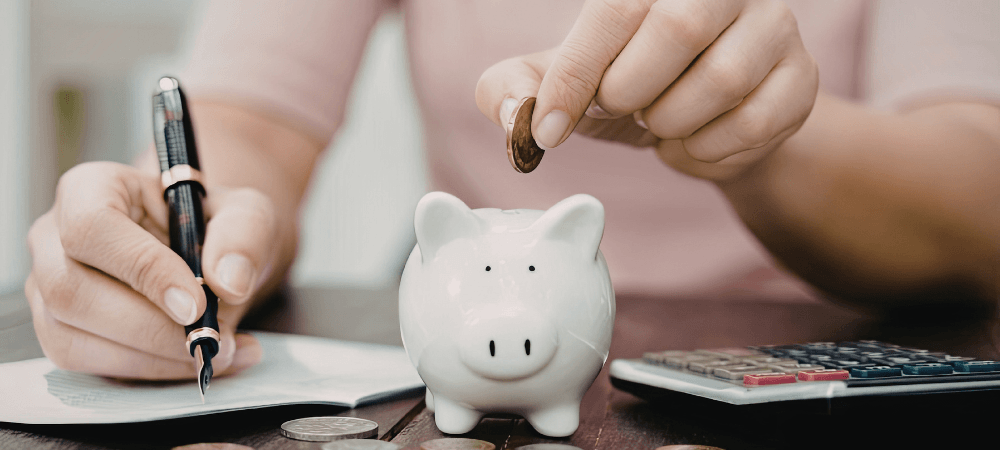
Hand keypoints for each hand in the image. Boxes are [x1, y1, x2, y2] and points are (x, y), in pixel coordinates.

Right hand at [25, 161, 275, 378]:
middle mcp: (53, 237)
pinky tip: (202, 361)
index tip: (196, 304)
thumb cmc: (218, 227)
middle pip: (71, 292)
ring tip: (221, 352)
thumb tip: (229, 283)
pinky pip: (92, 366)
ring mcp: (48, 288)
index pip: (93, 228)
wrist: (211, 256)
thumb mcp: (248, 214)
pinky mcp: (60, 332)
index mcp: (91, 188)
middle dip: (149, 329)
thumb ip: (243, 237)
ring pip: (73, 340)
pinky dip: (152, 372)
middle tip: (215, 339)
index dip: (142, 270)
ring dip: (153, 359)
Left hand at [477, 0, 817, 180]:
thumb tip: (513, 113)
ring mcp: (774, 25)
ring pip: (722, 80)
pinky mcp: (802, 78)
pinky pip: (756, 123)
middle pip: (680, 25)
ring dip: (671, 123)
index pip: (616, 7)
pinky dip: (708, 150)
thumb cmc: (629, 90)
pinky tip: (694, 142)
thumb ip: (519, 89)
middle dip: (631, 90)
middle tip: (621, 109)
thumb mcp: (567, 86)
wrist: (705, 126)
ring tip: (661, 121)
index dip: (575, 73)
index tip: (548, 131)